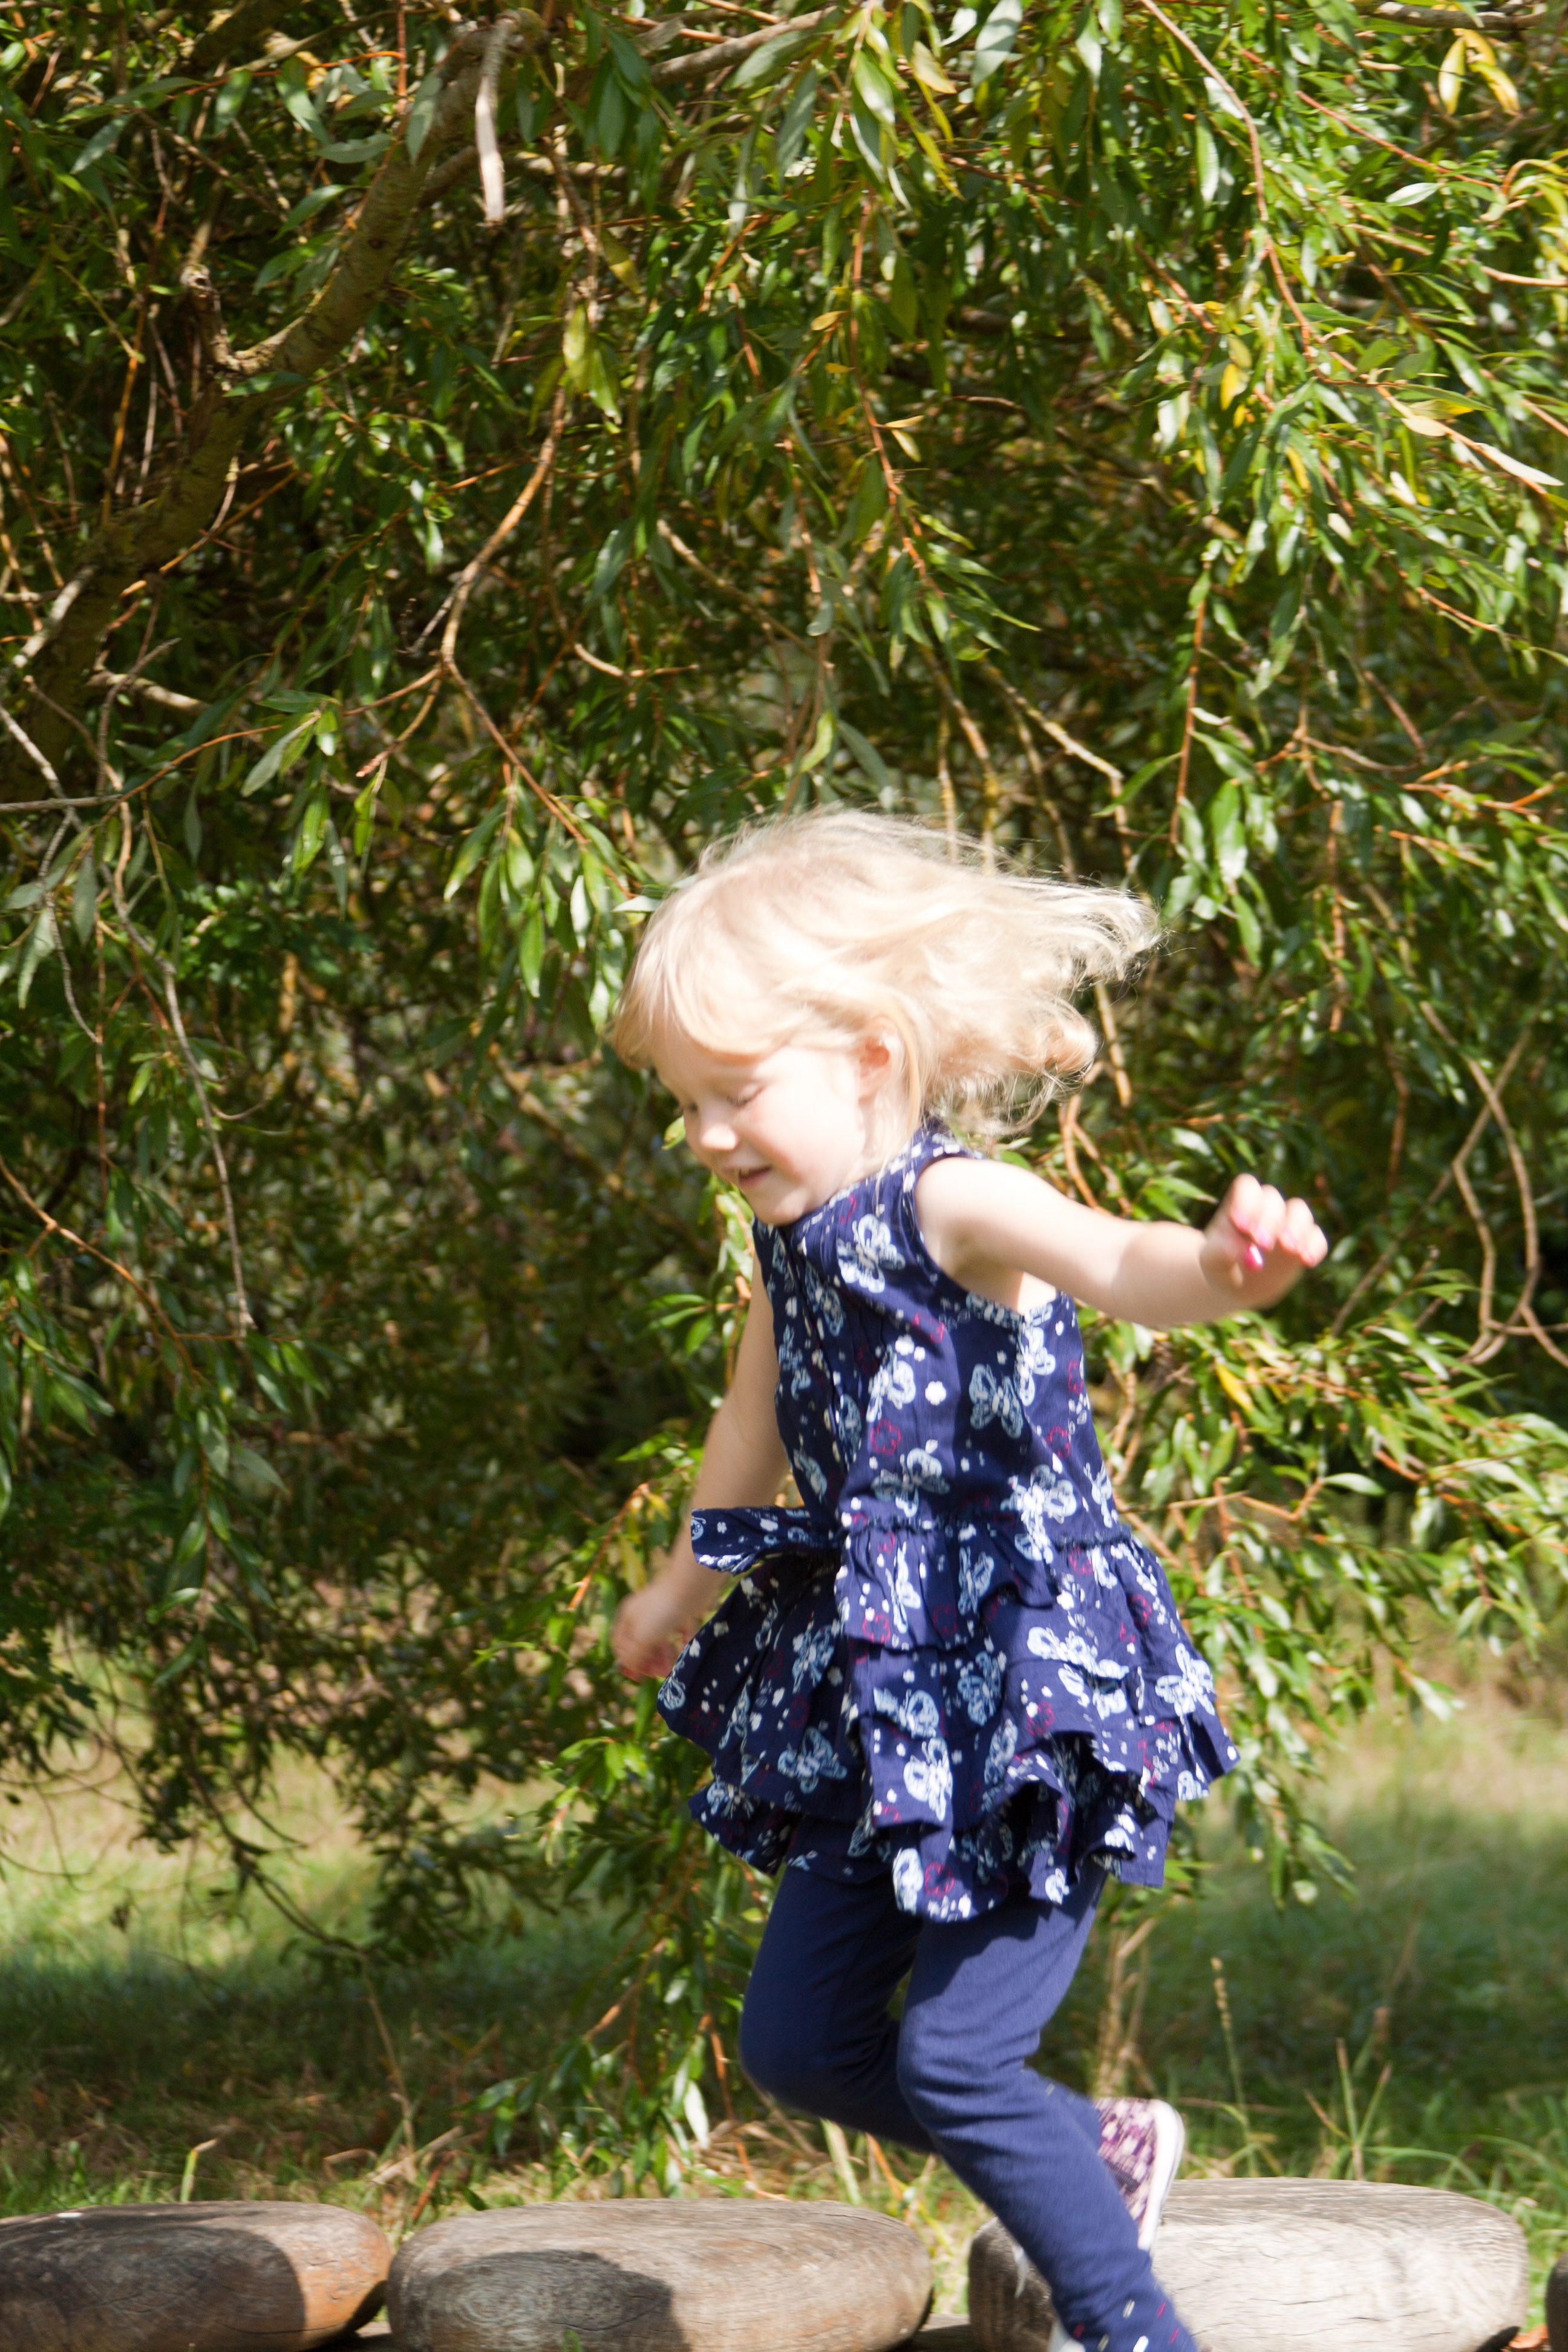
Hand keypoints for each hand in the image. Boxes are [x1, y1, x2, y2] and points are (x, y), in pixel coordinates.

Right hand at [612, 1578, 696, 1680]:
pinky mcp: (681, 1614)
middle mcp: (643, 1615)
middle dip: (650, 1661)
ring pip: (661, 1641)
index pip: (621, 1644)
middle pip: (642, 1645)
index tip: (638, 1677)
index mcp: (628, 1617)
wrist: (690, 1588)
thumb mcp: (642, 1638)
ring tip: (672, 1666)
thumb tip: (629, 1670)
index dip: (628, 1662)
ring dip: (665, 1656)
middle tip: (659, 1673)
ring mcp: (663, 1614)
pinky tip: (686, 1651)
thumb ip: (634, 1656)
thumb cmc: (660, 1612)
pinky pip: (680, 1633)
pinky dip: (682, 1644)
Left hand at [1201, 1174, 1327, 1303]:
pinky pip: (1317, 1238)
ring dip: (1297, 1227)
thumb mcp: (1211, 1262)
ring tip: (1289, 1248)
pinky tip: (1306, 1262)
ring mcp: (1286, 1226)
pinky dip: (1314, 1247)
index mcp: (1238, 1206)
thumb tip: (1239, 1248)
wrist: (1234, 1287)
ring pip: (1300, 1210)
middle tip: (1263, 1243)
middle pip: (1273, 1198)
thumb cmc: (1219, 1267)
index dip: (1247, 1201)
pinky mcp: (1302, 1246)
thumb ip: (1219, 1252)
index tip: (1241, 1226)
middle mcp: (1264, 1211)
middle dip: (1270, 1218)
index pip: (1247, 1186)